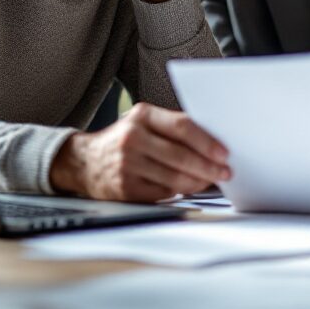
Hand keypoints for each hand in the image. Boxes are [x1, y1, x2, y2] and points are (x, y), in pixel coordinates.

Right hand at [49, 103, 230, 201]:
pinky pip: (163, 192)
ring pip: (174, 177)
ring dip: (198, 181)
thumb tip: (211, 143)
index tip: (224, 152)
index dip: (207, 141)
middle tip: (225, 171)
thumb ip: (171, 128)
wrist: (84, 162)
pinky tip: (188, 187)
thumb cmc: (122, 140)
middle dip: (208, 166)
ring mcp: (128, 165)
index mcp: (141, 116)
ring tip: (211, 180)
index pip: (182, 126)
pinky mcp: (126, 189)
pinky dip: (181, 191)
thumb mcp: (142, 123)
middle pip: (180, 155)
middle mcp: (132, 138)